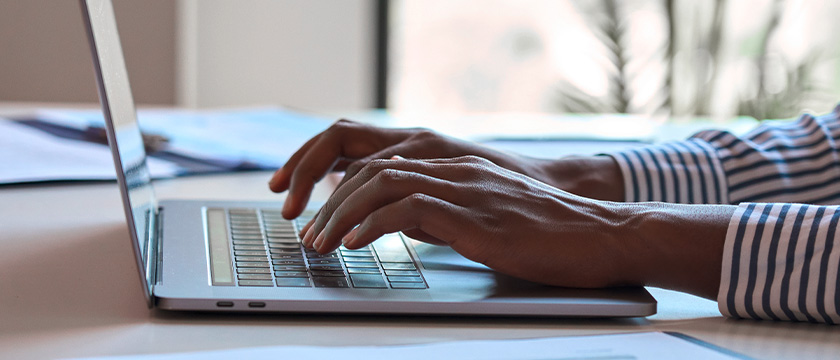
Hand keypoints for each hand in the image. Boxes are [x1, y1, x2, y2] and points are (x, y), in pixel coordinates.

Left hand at [300, 155, 636, 287]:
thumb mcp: (488, 219)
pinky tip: (356, 243)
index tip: (321, 217)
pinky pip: (411, 210)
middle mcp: (456, 171)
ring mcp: (466, 191)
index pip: (384, 165)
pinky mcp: (476, 217)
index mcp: (457, 170)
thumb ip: (447, 213)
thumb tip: (406, 224)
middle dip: (330, 202)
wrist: (601, 236)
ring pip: (383, 184)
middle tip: (309, 234)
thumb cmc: (550, 236)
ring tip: (321, 243)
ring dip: (342, 214)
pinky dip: (375, 224)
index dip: (343, 188)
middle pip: (373, 171)